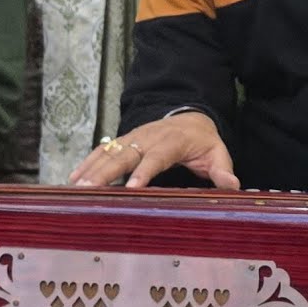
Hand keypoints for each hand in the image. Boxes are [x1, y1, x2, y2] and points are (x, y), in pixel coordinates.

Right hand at [68, 112, 239, 188]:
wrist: (189, 117)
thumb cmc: (202, 141)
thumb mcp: (217, 153)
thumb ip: (222, 170)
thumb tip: (232, 185)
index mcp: (171, 141)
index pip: (156, 158)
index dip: (143, 172)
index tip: (131, 188)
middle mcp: (148, 137)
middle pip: (124, 155)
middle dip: (106, 172)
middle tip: (89, 189)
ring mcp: (133, 137)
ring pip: (109, 152)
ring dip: (92, 168)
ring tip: (76, 187)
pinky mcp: (124, 141)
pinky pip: (103, 150)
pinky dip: (88, 162)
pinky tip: (75, 178)